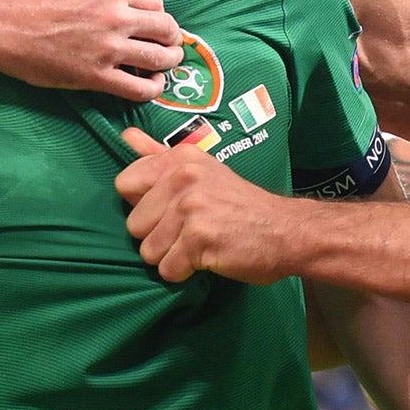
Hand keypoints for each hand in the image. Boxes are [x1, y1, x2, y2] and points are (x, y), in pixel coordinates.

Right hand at [0, 0, 183, 100]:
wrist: (3, 25)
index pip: (157, 3)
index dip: (159, 15)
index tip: (155, 25)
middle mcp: (117, 16)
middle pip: (166, 29)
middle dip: (172, 39)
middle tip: (168, 45)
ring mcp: (108, 48)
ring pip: (159, 59)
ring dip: (169, 63)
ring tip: (165, 66)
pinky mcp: (96, 76)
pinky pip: (139, 88)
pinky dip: (153, 89)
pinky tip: (152, 85)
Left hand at [115, 127, 291, 283]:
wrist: (286, 230)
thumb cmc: (241, 204)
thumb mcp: (202, 169)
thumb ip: (159, 154)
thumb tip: (126, 136)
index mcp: (179, 159)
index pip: (124, 184)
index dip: (143, 204)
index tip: (169, 208)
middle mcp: (182, 178)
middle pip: (133, 224)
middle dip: (157, 236)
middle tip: (190, 231)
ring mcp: (190, 208)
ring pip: (147, 250)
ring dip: (171, 256)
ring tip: (198, 245)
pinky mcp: (199, 239)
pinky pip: (167, 269)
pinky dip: (184, 272)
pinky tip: (206, 258)